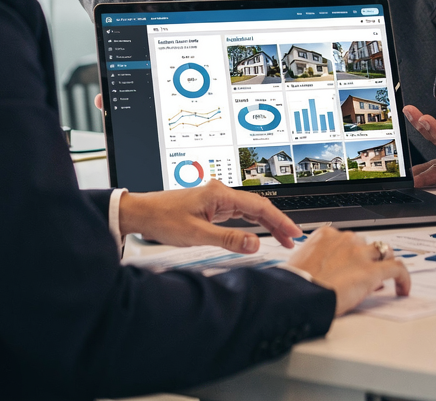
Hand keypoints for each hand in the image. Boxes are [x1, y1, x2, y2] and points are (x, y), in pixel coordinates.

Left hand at [118, 180, 302, 251]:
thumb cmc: (163, 219)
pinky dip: (252, 224)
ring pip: (249, 210)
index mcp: (220, 194)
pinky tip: (258, 232)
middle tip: (292, 238)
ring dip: (266, 224)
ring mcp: (217, 199)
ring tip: (281, 238)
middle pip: (258, 206)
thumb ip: (228, 239)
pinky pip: (239, 214)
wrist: (142, 213)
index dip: (279, 220)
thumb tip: (254, 243)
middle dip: (277, 222)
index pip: (259, 206)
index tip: (293, 231)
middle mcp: (221, 193)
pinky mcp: (211, 207)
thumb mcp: (197, 235)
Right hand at [287, 226, 410, 314]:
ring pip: (384, 252)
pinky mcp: (371, 271)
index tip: (352, 266)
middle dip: (368, 258)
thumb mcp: (301, 262)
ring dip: (384, 264)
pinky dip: (404, 277)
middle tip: (366, 275)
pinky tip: (403, 288)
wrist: (300, 295)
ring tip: (385, 280)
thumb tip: (327, 270)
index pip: (348, 240)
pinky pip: (397, 269)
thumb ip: (317, 259)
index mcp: (326, 235)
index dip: (353, 254)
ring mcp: (360, 254)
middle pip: (366, 244)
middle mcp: (345, 239)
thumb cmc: (296, 283)